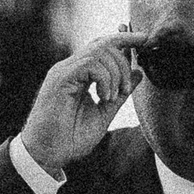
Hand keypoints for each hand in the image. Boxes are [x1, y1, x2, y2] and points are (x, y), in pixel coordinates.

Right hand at [17, 30, 144, 174]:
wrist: (48, 154)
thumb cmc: (71, 137)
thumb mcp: (104, 112)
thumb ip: (120, 93)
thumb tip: (139, 73)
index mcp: (79, 74)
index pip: (102, 46)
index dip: (124, 39)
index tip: (144, 39)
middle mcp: (70, 68)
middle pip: (104, 44)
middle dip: (124, 61)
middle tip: (126, 91)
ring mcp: (64, 71)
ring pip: (99, 51)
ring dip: (116, 74)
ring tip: (113, 97)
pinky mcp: (60, 78)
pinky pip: (90, 64)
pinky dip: (105, 79)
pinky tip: (103, 97)